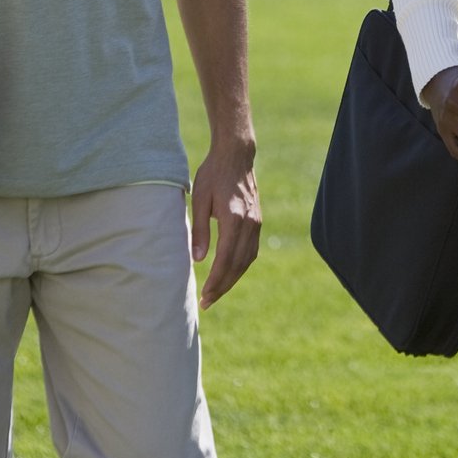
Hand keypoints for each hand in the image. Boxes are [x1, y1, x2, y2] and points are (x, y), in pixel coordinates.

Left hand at [191, 140, 261, 309]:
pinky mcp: (257, 221)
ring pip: (247, 260)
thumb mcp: (200, 200)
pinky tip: (230, 272)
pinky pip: (252, 250)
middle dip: (223, 286)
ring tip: (217, 292)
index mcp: (234, 219)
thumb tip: (199, 260)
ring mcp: (256, 223)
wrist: (236, 155)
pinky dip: (241, 265)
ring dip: (233, 278)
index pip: (225, 259)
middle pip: (238, 264)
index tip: (205, 296)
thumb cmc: (213, 174)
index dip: (216, 281)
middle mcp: (250, 224)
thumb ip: (200, 231)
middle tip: (208, 302)